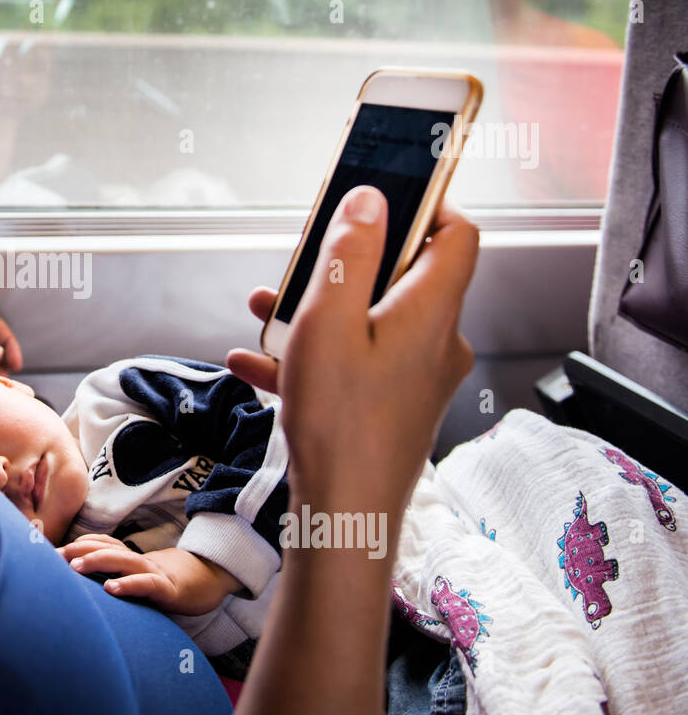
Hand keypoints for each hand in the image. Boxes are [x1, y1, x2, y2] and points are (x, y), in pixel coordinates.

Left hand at [58, 535, 239, 615]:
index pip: (100, 544)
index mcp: (130, 558)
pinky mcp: (169, 589)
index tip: (50, 551)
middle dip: (78, 550)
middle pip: (106, 548)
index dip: (76, 545)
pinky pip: (146, 585)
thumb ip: (116, 576)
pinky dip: (128, 585)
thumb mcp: (138, 578)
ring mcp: (154, 573)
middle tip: (53, 557)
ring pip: (123, 562)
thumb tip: (82, 582)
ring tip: (75, 566)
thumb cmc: (167, 583)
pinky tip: (111, 589)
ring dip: (97, 561)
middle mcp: (139, 561)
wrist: (211, 581)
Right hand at [226, 187, 476, 523]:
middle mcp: (436, 342)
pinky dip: (313, 356)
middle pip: (401, 277)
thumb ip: (350, 255)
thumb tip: (370, 202)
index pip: (457, 235)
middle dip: (343, 266)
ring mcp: (416, 378)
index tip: (381, 197)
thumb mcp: (329, 322)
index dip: (425, 207)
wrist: (346, 517)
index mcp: (432, 312)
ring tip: (266, 317)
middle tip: (301, 264)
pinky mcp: (393, 407)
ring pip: (369, 323)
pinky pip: (355, 364)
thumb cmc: (341, 424)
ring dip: (317, 312)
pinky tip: (257, 364)